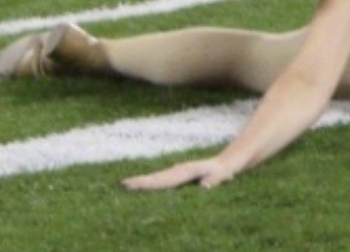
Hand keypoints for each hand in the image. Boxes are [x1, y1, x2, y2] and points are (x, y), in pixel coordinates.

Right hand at [121, 156, 235, 191]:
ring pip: (157, 178)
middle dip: (139, 181)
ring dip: (143, 182)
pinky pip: (163, 181)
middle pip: (156, 177)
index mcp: (185, 171)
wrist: (228, 162)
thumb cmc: (225, 171)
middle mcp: (178, 170)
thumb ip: (215, 180)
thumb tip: (205, 187)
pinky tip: (145, 186)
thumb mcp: (222, 175)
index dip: (148, 184)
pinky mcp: (180, 176)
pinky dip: (152, 183)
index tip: (133, 185)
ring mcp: (178, 172)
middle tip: (122, 184)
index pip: (163, 180)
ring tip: (127, 185)